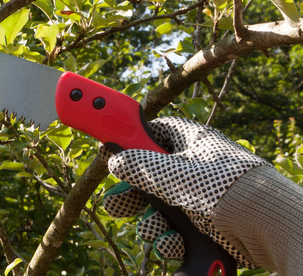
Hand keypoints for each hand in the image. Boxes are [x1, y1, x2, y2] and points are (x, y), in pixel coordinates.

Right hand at [101, 117, 269, 267]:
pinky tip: (175, 244)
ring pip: (159, 207)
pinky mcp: (206, 222)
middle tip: (117, 206)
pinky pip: (176, 229)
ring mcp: (200, 195)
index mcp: (188, 140)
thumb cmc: (226, 188)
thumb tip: (114, 158)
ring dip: (152, 223)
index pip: (149, 132)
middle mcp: (192, 166)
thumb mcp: (174, 173)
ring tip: (159, 231)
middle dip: (133, 196)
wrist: (271, 228)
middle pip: (148, 177)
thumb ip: (139, 165)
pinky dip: (171, 239)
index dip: (126, 142)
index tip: (106, 151)